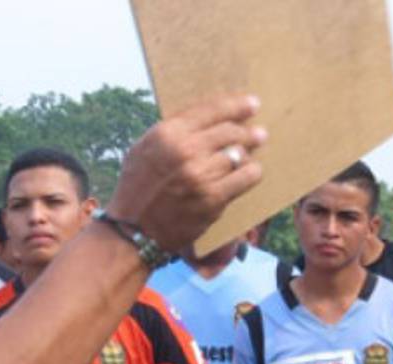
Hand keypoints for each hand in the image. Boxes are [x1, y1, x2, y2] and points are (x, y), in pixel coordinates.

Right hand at [106, 95, 266, 251]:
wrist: (134, 230)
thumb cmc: (136, 189)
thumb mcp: (142, 149)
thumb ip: (170, 133)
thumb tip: (203, 121)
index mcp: (167, 134)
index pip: (211, 110)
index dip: (237, 105)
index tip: (253, 104)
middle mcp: (185, 151)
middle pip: (230, 132)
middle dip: (248, 132)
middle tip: (258, 134)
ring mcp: (201, 175)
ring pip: (240, 153)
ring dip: (249, 153)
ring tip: (252, 154)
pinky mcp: (213, 199)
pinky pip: (246, 177)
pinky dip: (251, 173)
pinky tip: (250, 173)